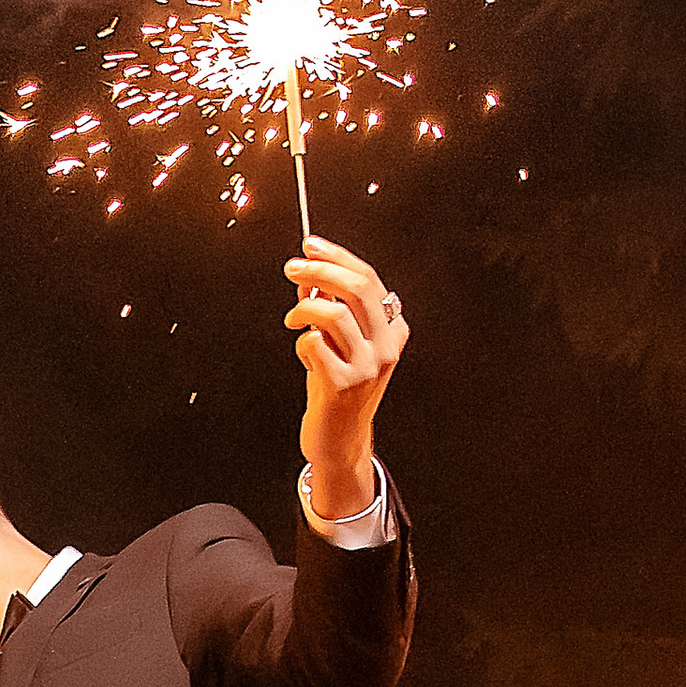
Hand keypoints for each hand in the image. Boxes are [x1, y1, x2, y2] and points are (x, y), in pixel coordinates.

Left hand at [288, 239, 407, 513]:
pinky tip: (303, 354)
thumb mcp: (339, 344)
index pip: (367, 279)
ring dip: (303, 310)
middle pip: (354, 288)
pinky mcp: (343, 385)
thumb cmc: (336, 388)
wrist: (339, 441)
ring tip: (292, 320)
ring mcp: (367, 366)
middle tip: (292, 268)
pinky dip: (301, 342)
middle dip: (319, 271)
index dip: (336, 257)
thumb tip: (307, 278)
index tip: (310, 245)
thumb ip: (329, 309)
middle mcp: (386, 346)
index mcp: (393, 330)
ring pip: (332, 313)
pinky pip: (313, 344)